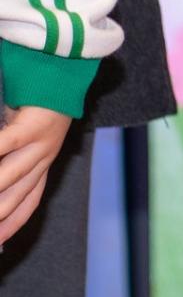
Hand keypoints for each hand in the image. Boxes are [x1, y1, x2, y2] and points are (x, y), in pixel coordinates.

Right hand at [0, 105, 72, 246]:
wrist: (62, 69)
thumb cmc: (32, 104)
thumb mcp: (20, 139)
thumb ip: (7, 162)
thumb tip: (3, 185)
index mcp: (42, 165)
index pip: (26, 205)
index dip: (10, 227)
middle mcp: (44, 159)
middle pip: (14, 199)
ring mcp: (40, 144)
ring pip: (8, 178)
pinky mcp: (31, 126)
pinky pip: (4, 144)